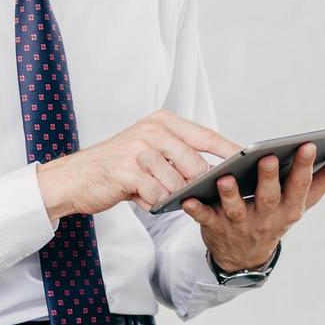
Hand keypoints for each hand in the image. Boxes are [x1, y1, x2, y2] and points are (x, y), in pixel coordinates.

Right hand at [36, 109, 241, 218]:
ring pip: (176, 182)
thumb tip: (213, 173)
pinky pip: (157, 195)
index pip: (205, 135)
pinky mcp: (128, 171)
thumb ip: (178, 156)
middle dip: (198, 183)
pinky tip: (144, 199)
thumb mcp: (148, 150)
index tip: (250, 159)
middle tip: (199, 195)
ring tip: (158, 194)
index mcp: (161, 121)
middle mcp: (152, 130)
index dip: (229, 149)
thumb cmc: (116, 167)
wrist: (75, 178)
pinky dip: (155, 202)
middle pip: (194, 163)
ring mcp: (139, 149)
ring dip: (172, 196)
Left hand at [183, 142, 324, 271]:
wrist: (245, 255)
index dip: (304, 167)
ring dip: (230, 195)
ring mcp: (240, 224)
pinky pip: (204, 219)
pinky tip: (188, 198)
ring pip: (235, 209)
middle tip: (265, 157)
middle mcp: (267, 217)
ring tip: (224, 178)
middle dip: (268, 178)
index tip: (309, 145)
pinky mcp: (215, 227)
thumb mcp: (305, 200)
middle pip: (268, 197)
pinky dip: (196, 210)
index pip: (300, 186)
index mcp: (291, 208)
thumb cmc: (279, 215)